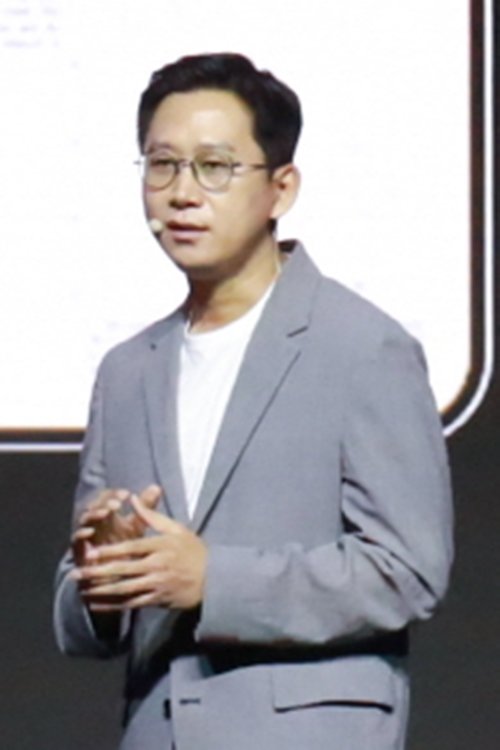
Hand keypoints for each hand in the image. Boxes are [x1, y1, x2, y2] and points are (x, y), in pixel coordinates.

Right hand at [71, 484, 161, 566]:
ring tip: (105, 512)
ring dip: (93, 514)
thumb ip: (145, 508)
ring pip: (84, 519)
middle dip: (104, 502)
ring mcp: (85, 534)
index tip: (126, 494)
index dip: (114, 494)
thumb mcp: (136, 527)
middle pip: (95, 505)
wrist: (115, 577)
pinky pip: (76, 540)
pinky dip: (81, 534)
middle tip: (117, 503)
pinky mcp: (79, 550)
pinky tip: (90, 531)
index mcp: (107, 514)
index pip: (107, 498)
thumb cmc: (126, 548)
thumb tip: (157, 487)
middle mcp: (94, 522)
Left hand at [72, 495, 206, 611]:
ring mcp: (157, 585)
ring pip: (125, 590)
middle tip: (78, 573)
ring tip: (82, 590)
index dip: (110, 551)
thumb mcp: (176, 529)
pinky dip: (113, 605)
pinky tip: (98, 604)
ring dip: (102, 591)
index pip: (132, 548)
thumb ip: (152, 515)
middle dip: (98, 573)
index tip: (91, 553)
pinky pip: (131, 604)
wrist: (214, 580)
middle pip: (124, 570)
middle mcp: (158, 566)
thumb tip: (133, 498)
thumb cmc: (194, 550)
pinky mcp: (158, 600)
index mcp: (161, 547)